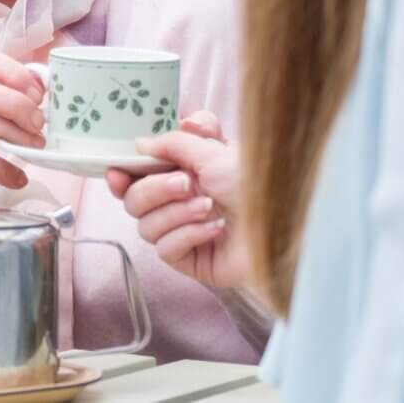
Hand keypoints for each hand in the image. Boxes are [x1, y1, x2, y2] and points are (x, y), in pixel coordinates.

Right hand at [106, 110, 249, 288]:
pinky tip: (214, 229)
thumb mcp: (212, 150)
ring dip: (175, 213)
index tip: (117, 172)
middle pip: (133, 201)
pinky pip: (165, 249)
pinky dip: (187, 235)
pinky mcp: (192, 260)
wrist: (285, 221)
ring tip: (208, 207)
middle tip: (185, 183)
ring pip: (145, 226)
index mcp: (182, 172)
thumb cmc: (255, 181)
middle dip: (154, 190)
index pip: (136, 176)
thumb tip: (140, 144)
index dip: (121, 175)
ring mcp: (184, 232)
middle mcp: (179, 202)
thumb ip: (172, 142)